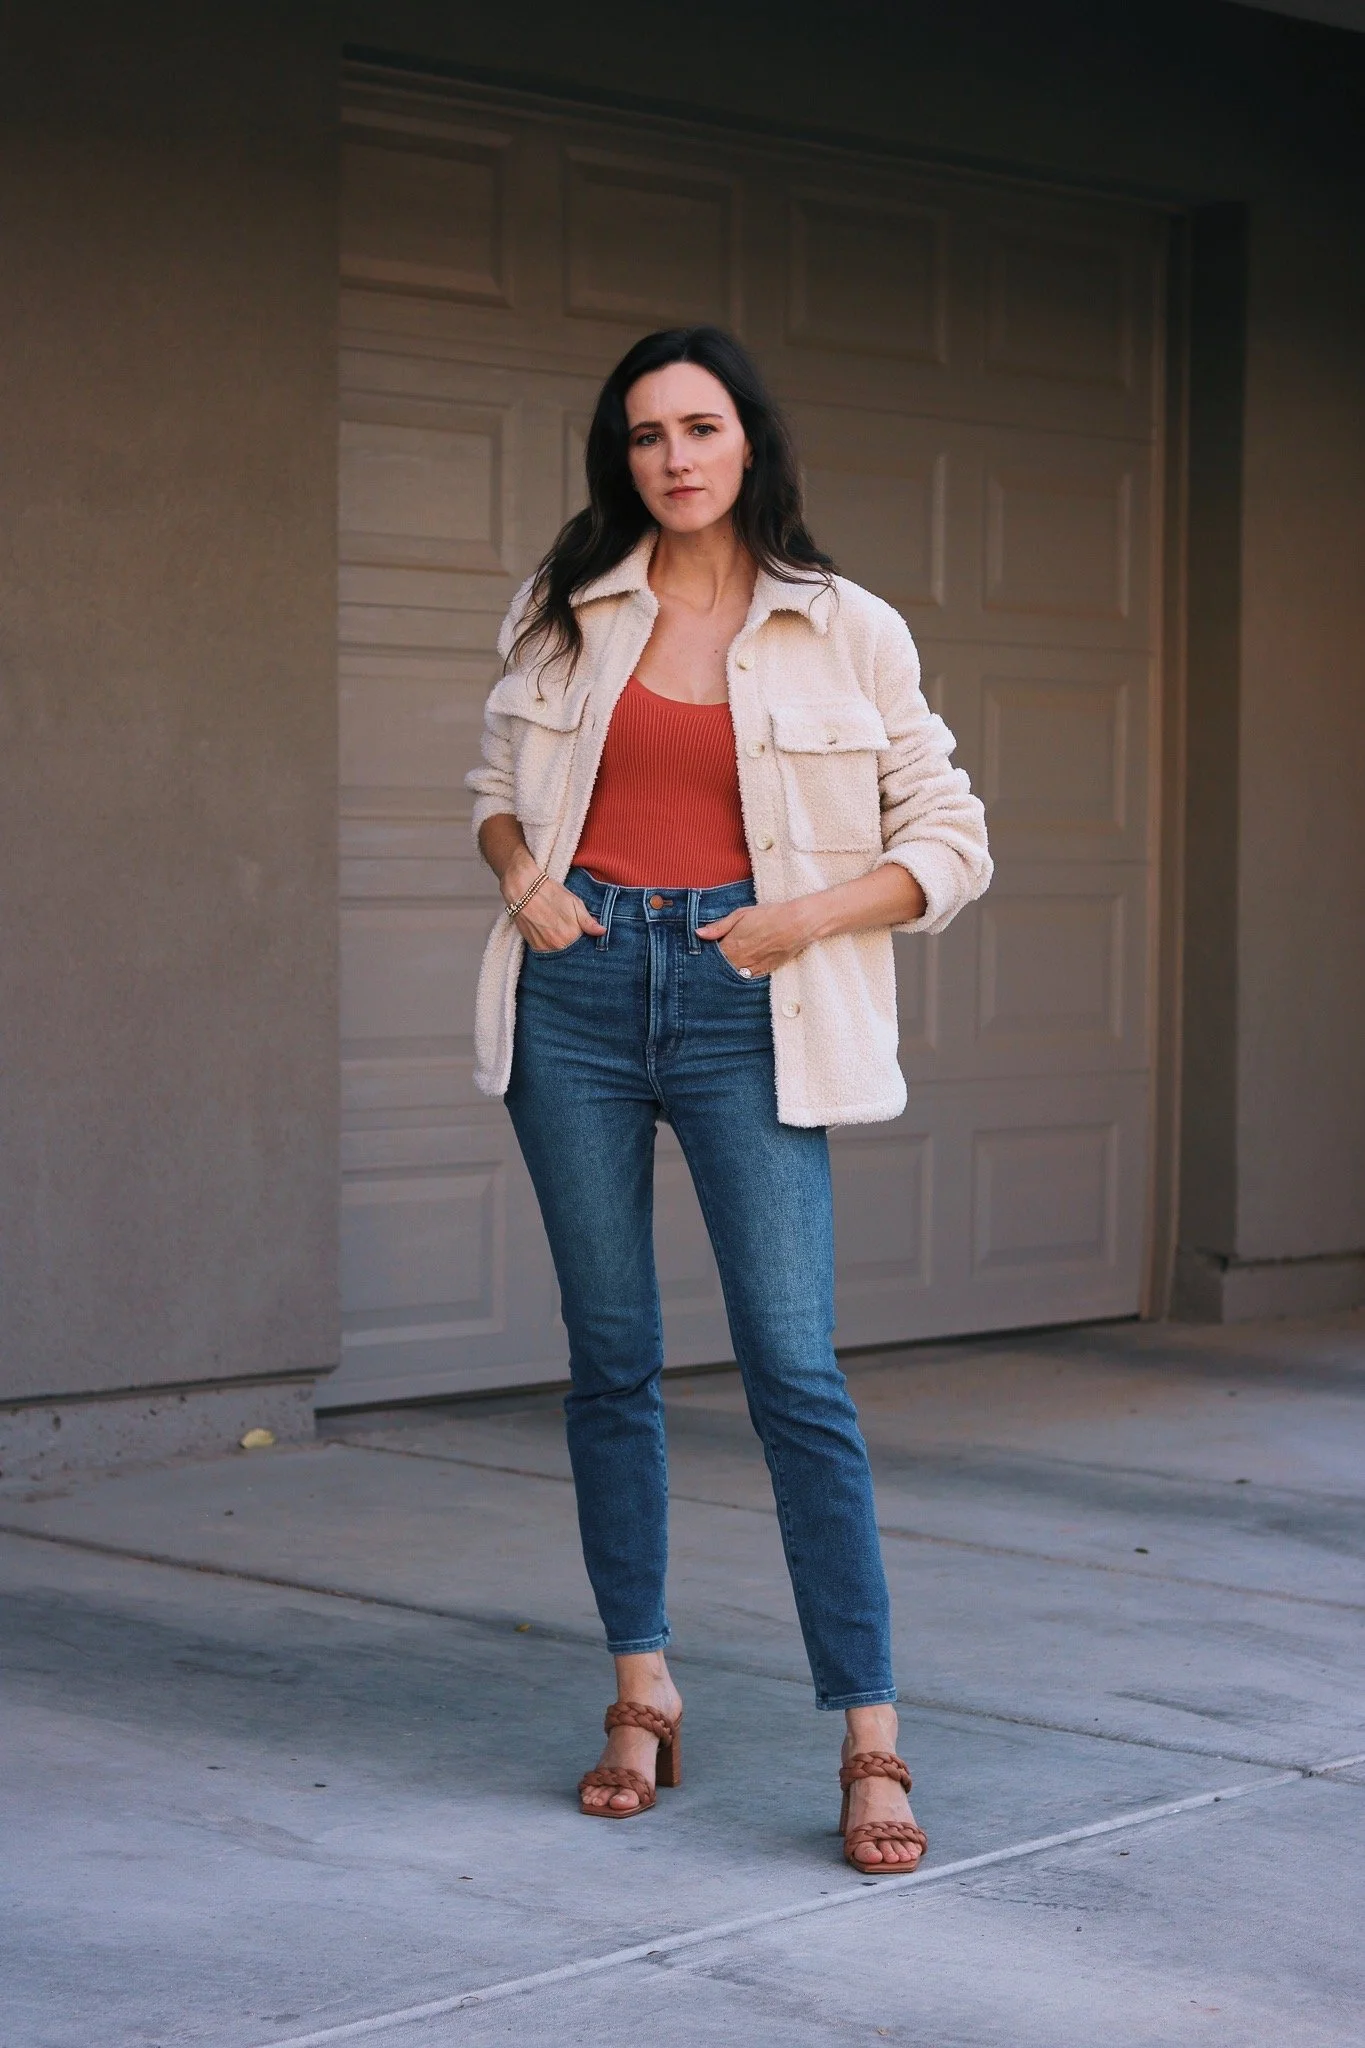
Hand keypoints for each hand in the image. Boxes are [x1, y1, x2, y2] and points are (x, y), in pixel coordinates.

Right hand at [509, 873, 604, 953]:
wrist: (523, 889)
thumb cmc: (551, 893)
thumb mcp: (575, 903)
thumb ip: (589, 921)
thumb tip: (602, 932)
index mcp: (571, 936)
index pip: (585, 947)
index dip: (587, 940)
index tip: (586, 934)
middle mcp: (557, 945)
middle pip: (572, 952)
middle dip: (576, 945)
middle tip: (572, 931)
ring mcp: (544, 947)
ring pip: (559, 953)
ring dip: (563, 947)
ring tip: (561, 931)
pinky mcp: (533, 946)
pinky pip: (547, 952)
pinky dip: (552, 946)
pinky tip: (552, 934)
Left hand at [694, 901, 816, 975]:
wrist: (796, 924)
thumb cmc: (768, 915)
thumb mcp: (740, 914)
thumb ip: (718, 926)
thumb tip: (698, 933)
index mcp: (730, 945)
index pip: (710, 957)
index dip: (705, 956)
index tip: (701, 954)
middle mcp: (739, 960)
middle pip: (719, 969)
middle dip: (714, 967)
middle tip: (707, 966)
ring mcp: (751, 968)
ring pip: (732, 976)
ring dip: (727, 973)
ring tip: (723, 969)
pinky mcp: (764, 972)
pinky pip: (747, 979)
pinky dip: (741, 977)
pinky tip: (739, 972)